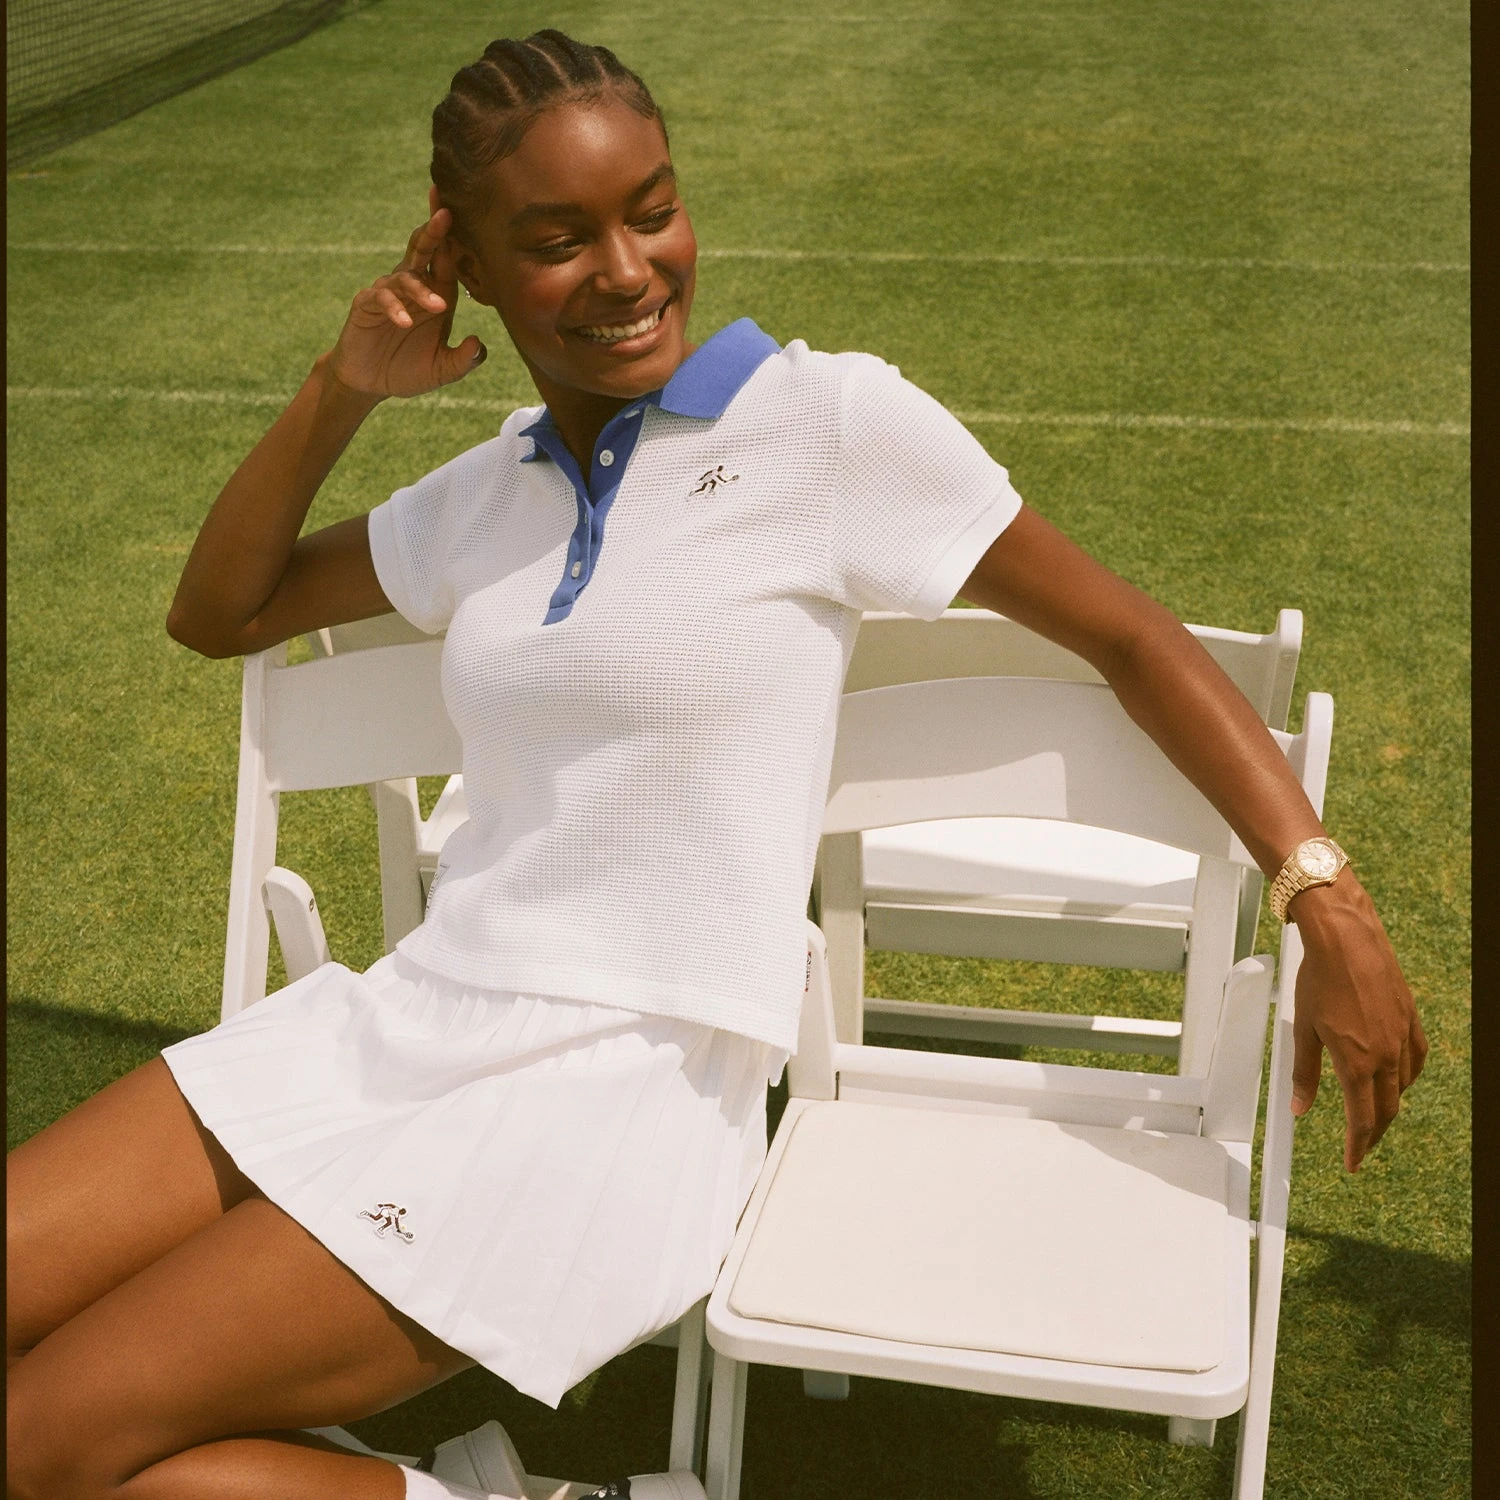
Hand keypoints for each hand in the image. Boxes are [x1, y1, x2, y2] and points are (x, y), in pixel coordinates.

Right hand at [327, 207, 485, 397]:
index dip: (456, 239)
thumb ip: (464, 360)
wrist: (371, 382)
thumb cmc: (409, 370)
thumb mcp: (442, 370)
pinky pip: (381, 298)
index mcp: (438, 295)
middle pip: (424, 250)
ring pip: (405, 277)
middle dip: (435, 232)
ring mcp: (389, 292)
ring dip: (421, 290)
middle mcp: (414, 287)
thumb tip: (478, 344)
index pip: (448, 260)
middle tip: (446, 214)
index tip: (466, 215)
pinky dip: (393, 308)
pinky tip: (403, 322)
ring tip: (437, 307)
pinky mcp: (367, 304)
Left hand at [1287, 873, 1426, 1171]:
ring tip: (1374, 1115)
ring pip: (1402, 1086)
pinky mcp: (1409, 1018)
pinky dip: (1406, 1076)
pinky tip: (1398, 1078)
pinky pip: (1415, 1058)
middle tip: (1359, 1146)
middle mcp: (1386, 1055)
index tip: (1351, 1162)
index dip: (1357, 1146)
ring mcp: (1402, 1036)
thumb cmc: (1320, 979)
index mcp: (1358, 1062)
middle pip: (1386, 1109)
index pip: (1362, 1119)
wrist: (1346, 940)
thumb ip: (1303, 1072)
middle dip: (1372, 1133)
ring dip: (1389, 1105)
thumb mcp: (1303, 1030)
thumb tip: (1298, 1107)